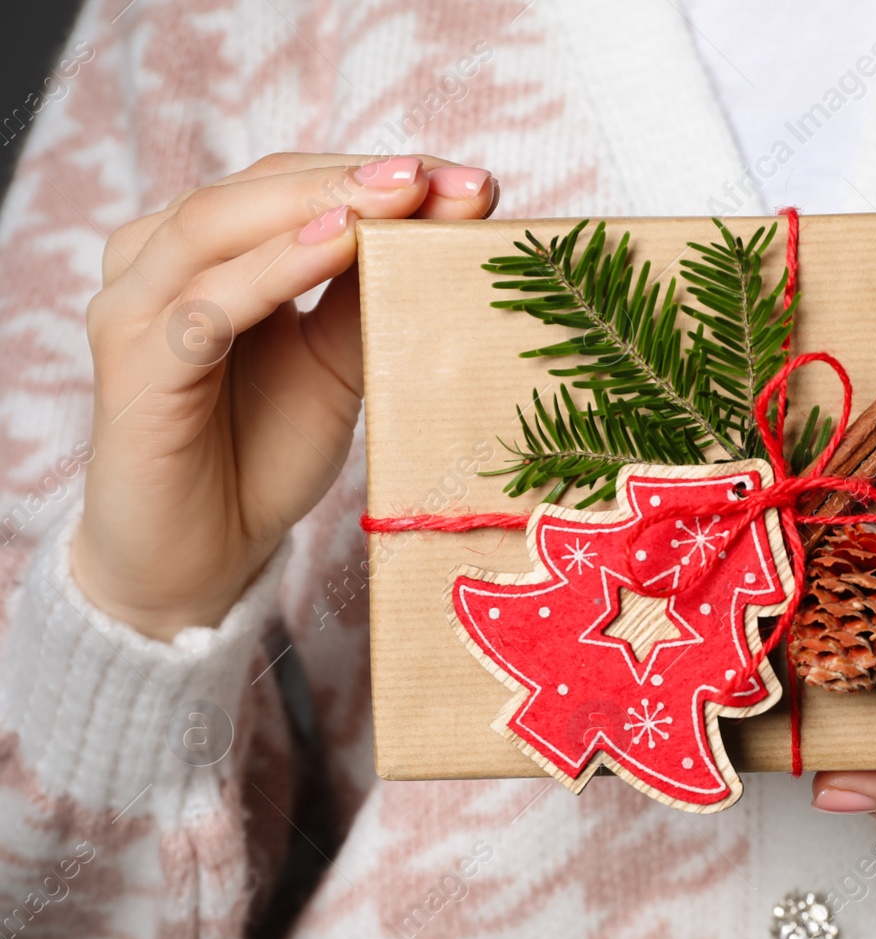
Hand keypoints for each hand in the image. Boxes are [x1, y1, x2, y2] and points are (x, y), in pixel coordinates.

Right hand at [73, 154, 497, 637]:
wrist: (203, 557)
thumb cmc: (265, 450)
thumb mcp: (340, 365)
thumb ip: (373, 297)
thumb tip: (452, 224)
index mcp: (210, 251)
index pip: (293, 184)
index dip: (377, 174)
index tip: (470, 180)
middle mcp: (161, 263)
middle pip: (257, 190)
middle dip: (357, 179)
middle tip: (444, 178)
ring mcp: (138, 310)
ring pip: (221, 230)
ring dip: (317, 206)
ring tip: (400, 197)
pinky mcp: (134, 368)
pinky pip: (205, 307)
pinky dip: (272, 272)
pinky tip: (336, 248)